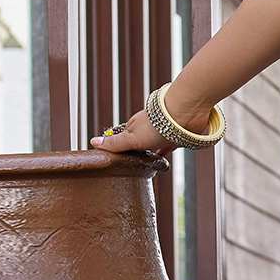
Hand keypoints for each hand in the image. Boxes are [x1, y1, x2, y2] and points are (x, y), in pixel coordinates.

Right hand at [88, 93, 213, 154]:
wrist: (186, 114)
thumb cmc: (157, 125)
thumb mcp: (132, 138)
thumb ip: (115, 143)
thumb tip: (92, 142)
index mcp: (135, 127)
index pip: (123, 138)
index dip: (119, 147)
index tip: (114, 159)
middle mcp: (148, 128)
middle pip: (140, 141)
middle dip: (136, 151)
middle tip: (131, 166)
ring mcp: (164, 131)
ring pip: (155, 144)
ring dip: (152, 152)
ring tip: (146, 166)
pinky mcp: (179, 136)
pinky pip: (170, 146)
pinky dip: (166, 152)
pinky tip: (165, 160)